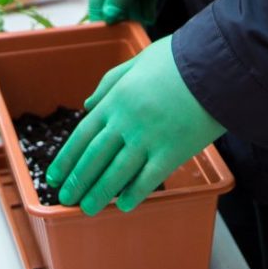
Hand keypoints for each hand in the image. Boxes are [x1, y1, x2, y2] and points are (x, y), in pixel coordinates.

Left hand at [46, 37, 224, 214]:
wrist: (212, 65)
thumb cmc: (175, 59)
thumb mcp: (136, 62)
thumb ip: (109, 83)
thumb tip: (88, 104)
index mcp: (115, 99)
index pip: (83, 134)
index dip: (67, 157)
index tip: (55, 175)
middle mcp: (126, 121)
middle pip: (95, 157)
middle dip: (79, 180)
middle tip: (66, 198)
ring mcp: (148, 139)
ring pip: (116, 173)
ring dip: (99, 193)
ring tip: (87, 208)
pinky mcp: (172, 152)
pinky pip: (148, 179)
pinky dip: (134, 194)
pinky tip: (123, 205)